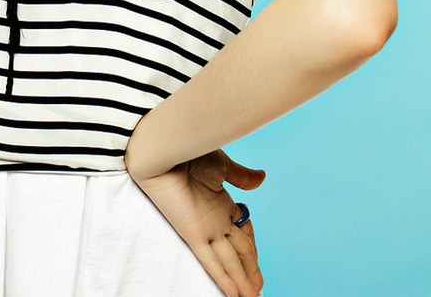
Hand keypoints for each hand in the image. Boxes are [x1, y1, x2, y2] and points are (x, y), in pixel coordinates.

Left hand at [128, 149, 265, 296]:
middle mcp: (214, 219)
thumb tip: (262, 179)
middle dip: (250, 270)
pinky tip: (233, 292)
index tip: (258, 261)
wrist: (167, 148)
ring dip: (242, 280)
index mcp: (221, 204)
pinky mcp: (192, 233)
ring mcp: (205, 228)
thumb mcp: (222, 165)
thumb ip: (242, 177)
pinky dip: (223, 277)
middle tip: (259, 290)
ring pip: (229, 261)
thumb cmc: (190, 150)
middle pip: (238, 251)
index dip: (253, 248)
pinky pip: (211, 261)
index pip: (243, 232)